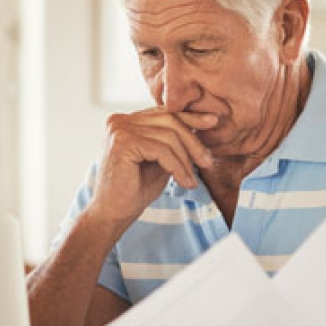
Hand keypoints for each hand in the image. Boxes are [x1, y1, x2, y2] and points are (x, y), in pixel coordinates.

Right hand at [87, 107, 216, 224]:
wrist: (113, 213)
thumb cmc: (135, 189)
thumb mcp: (160, 160)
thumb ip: (173, 142)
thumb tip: (201, 125)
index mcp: (127, 121)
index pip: (164, 112)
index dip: (190, 117)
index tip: (212, 122)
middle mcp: (120, 120)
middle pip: (169, 120)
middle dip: (192, 142)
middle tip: (207, 162)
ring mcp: (119, 129)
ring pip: (168, 136)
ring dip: (186, 159)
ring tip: (193, 179)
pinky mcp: (122, 143)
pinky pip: (161, 150)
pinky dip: (177, 167)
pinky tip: (184, 182)